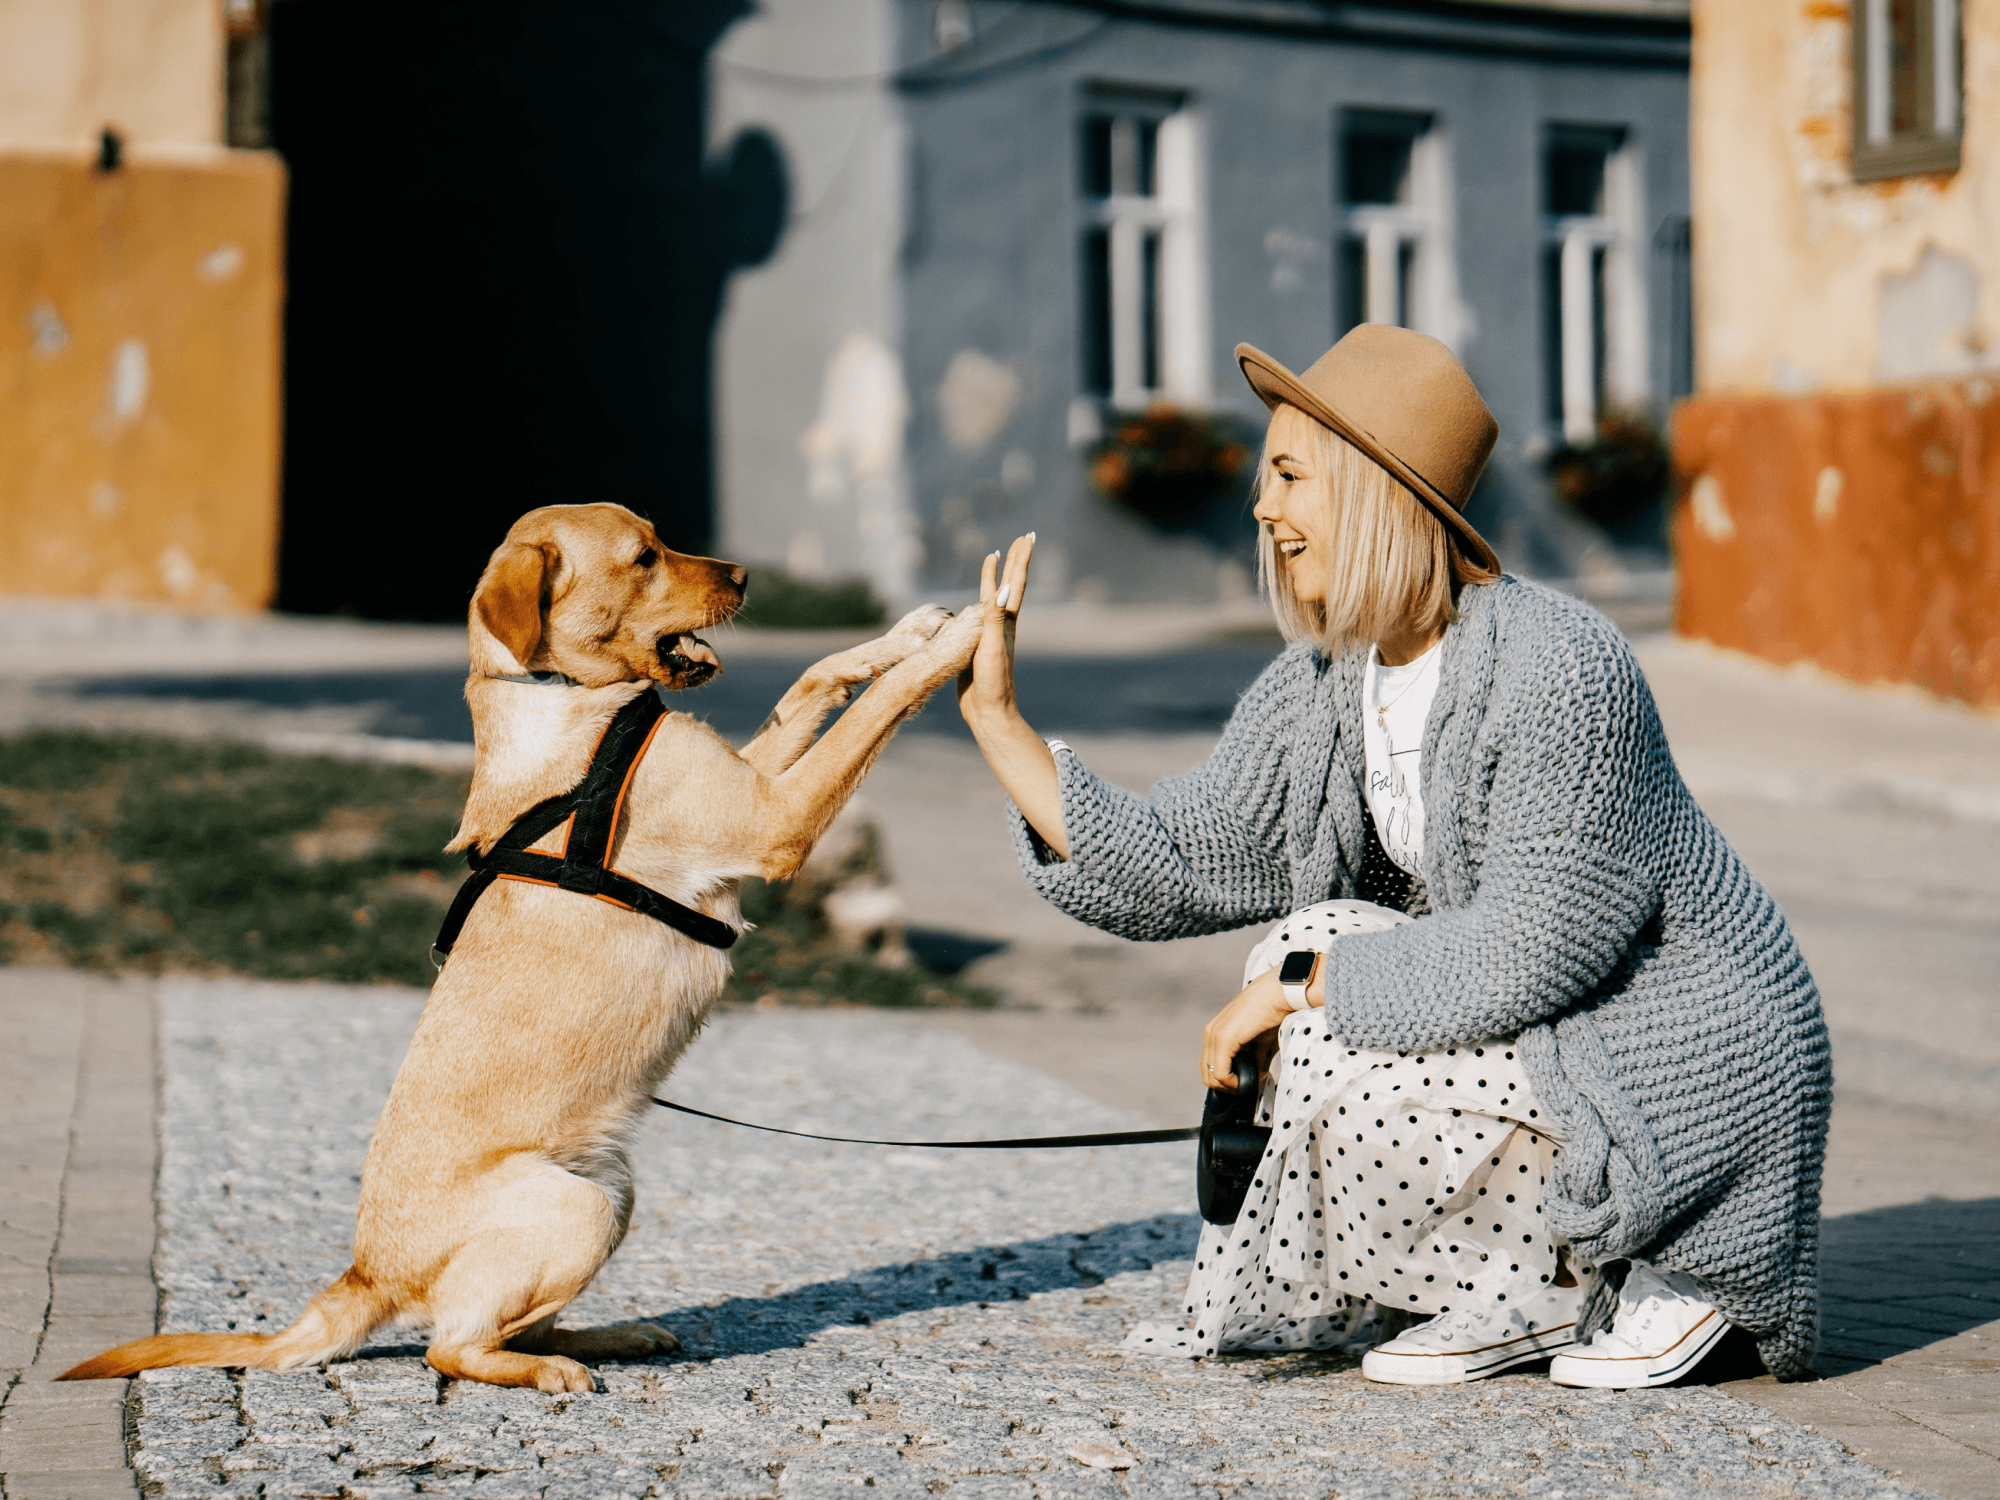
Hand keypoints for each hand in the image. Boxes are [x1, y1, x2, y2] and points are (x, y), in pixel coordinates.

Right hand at [956, 534, 1033, 731]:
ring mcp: (990, 633)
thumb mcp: (992, 648)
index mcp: (1007, 622)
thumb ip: (995, 618)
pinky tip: (974, 598)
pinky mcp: (975, 644)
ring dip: (997, 576)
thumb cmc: (993, 683)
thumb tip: (1005, 589)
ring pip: (993, 596)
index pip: (1016, 583)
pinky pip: (976, 613)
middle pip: (1010, 584)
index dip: (1021, 559)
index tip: (1027, 537)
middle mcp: (1001, 623)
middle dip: (1015, 560)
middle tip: (1021, 537)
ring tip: (996, 557)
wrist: (988, 713)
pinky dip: (977, 599)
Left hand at [1200, 968, 1294, 1091]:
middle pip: (1207, 1074)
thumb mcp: (1261, 1041)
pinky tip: (1252, 1078)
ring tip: (1252, 1081)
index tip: (1247, 1082)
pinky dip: (1235, 1082)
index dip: (1227, 1080)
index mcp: (1216, 1031)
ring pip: (1211, 1077)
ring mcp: (1215, 1036)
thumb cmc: (1273, 1012)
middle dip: (1228, 1087)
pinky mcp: (1224, 1039)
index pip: (1210, 1066)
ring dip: (1232, 1085)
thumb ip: (1254, 1060)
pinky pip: (1220, 1073)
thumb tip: (1254, 1078)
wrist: (1279, 993)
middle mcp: (1210, 1033)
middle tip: (1248, 1086)